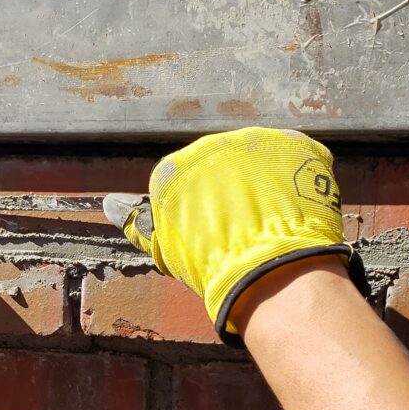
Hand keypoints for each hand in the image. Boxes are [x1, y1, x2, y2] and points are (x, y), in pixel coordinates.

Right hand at [103, 127, 367, 344]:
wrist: (267, 268)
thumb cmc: (211, 267)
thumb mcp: (168, 249)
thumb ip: (137, 223)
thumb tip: (108, 204)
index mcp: (175, 170)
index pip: (189, 184)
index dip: (206, 213)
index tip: (218, 235)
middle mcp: (210, 145)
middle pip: (225, 168)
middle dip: (238, 194)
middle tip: (251, 230)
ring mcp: (253, 141)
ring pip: (260, 161)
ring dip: (269, 186)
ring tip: (277, 220)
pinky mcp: (292, 144)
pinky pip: (298, 159)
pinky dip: (300, 181)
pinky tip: (298, 208)